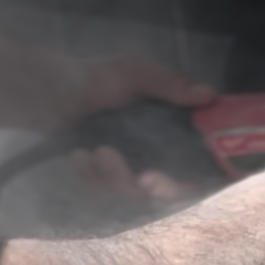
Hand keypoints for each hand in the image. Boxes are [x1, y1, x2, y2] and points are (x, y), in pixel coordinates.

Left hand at [59, 53, 215, 202]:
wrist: (54, 90)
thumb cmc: (100, 78)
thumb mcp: (135, 73)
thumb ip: (170, 85)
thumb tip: (210, 94)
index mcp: (174, 132)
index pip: (201, 166)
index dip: (200, 178)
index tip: (188, 175)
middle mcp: (158, 156)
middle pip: (172, 190)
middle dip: (161, 188)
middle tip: (143, 178)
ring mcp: (130, 169)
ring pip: (133, 192)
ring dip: (115, 176)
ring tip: (95, 150)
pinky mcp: (103, 177)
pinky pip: (103, 188)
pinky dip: (90, 174)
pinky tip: (79, 153)